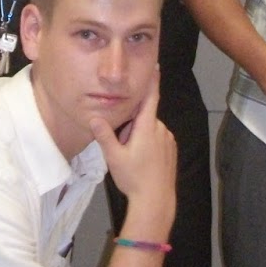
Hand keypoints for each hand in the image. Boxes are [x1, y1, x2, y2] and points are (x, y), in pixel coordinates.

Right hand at [89, 70, 176, 233]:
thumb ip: (104, 136)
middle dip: (131, 127)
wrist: (156, 200)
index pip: (150, 97)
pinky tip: (142, 162)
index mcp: (148, 127)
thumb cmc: (134, 178)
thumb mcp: (114, 157)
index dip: (152, 81)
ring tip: (132, 158)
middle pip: (143, 118)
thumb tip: (94, 117)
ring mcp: (168, 140)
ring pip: (149, 130)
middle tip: (122, 147)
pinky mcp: (171, 150)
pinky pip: (156, 139)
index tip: (156, 65)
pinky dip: (148, 144)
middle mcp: (161, 129)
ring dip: (139, 136)